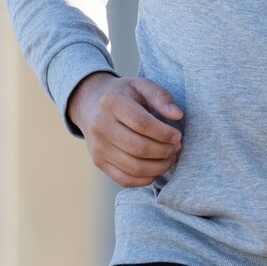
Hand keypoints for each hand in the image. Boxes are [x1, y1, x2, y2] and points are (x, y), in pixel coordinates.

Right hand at [66, 72, 183, 186]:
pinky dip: (145, 179)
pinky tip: (155, 168)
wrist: (89, 103)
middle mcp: (101, 126)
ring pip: (134, 167)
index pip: (141, 123)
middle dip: (164, 151)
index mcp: (112, 103)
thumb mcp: (140, 85)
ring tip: (170, 157)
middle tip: (176, 147)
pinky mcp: (98, 162)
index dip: (164, 133)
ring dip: (159, 167)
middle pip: (139, 148)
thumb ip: (161, 96)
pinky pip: (125, 180)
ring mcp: (98, 147)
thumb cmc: (121, 94)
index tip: (177, 135)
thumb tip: (177, 115)